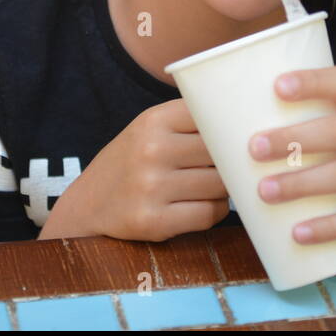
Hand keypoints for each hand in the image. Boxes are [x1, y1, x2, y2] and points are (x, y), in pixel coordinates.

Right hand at [46, 98, 229, 241]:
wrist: (86, 208)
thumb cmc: (132, 163)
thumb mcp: (150, 129)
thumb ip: (191, 122)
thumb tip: (250, 124)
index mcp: (154, 120)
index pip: (214, 115)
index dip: (231, 128)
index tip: (239, 136)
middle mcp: (151, 149)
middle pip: (221, 152)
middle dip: (230, 162)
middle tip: (228, 167)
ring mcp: (150, 186)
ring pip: (220, 184)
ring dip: (224, 189)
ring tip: (211, 187)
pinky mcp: (152, 221)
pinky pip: (209, 214)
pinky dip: (213, 212)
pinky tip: (200, 206)